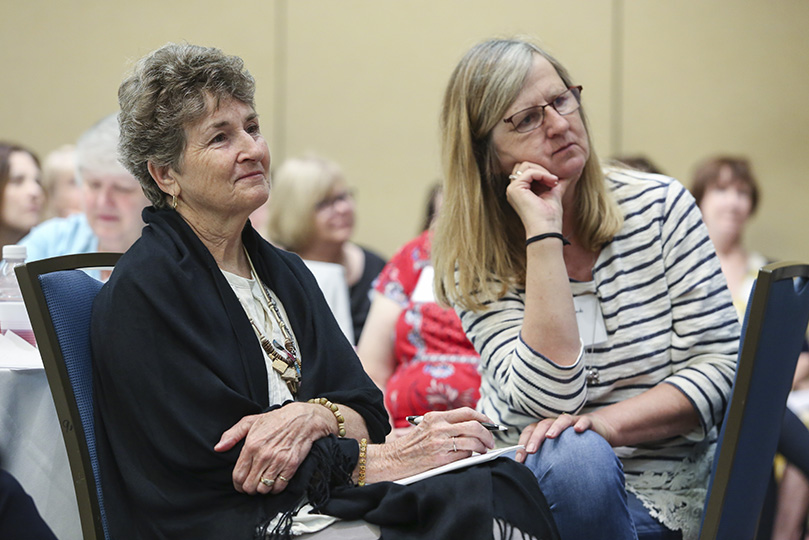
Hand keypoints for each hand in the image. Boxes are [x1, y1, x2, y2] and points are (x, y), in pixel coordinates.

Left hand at [214, 402, 331, 494]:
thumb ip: (232, 434)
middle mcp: (264, 455)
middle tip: (251, 485)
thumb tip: (219, 448)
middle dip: (248, 488)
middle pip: (250, 486)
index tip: (240, 484)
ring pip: (263, 489)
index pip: (238, 476)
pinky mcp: (291, 466)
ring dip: (262, 489)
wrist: (302, 419)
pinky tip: (274, 482)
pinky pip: (279, 486)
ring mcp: (278, 461)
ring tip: (262, 483)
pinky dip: (275, 489)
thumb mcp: (250, 421)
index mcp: (251, 445)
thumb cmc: (276, 420)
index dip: (237, 484)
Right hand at [376, 408, 496, 480]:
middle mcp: (439, 427)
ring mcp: (440, 443)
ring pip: (473, 441)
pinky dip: (471, 456)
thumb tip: (472, 425)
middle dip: (488, 434)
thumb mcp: (426, 426)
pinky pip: (465, 455)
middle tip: (491, 440)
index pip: (467, 412)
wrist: (394, 459)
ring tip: (483, 450)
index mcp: (436, 417)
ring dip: (482, 447)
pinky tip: (470, 457)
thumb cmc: (411, 445)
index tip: (490, 423)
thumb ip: (446, 424)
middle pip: (474, 425)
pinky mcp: (441, 459)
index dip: (483, 417)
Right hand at [505, 161, 564, 235]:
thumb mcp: (554, 193)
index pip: (527, 169)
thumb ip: (556, 182)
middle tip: (554, 181)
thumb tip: (573, 171)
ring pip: (526, 165)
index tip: (555, 182)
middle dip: (541, 169)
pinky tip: (551, 183)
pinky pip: (529, 172)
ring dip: (543, 171)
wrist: (547, 228)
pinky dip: (542, 174)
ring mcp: (512, 189)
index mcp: (520, 191)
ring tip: (553, 182)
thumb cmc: (550, 216)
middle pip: (524, 165)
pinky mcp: (515, 189)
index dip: (542, 171)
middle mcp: (513, 189)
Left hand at [514, 412, 615, 462]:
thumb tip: (532, 477)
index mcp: (546, 429)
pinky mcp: (588, 422)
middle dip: (536, 438)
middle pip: (543, 425)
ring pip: (562, 420)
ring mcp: (572, 421)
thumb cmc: (572, 443)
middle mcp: (556, 423)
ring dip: (555, 427)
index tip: (520, 459)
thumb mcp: (557, 451)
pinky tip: (578, 430)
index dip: (523, 443)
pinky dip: (581, 424)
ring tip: (550, 436)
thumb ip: (545, 459)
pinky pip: (584, 421)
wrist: (596, 430)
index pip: (531, 431)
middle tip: (531, 451)